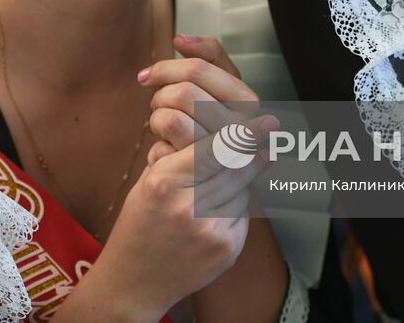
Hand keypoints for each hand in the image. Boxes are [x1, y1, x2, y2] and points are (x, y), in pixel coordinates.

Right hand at [92, 132, 264, 318]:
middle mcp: (187, 207)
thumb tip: (228, 135)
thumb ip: (183, 157)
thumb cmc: (141, 222)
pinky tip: (211, 222)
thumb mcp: (149, 181)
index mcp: (164, 182)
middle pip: (237, 168)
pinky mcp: (226, 250)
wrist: (135, 280)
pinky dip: (234, 212)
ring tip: (208, 199)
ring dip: (236, 187)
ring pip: (242, 191)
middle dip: (251, 156)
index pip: (214, 150)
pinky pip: (242, 216)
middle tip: (266, 145)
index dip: (245, 135)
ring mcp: (209, 232)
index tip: (268, 122)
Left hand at [141, 35, 267, 164]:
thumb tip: (181, 40)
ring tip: (162, 124)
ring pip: (170, 117)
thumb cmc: (213, 126)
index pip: (197, 68)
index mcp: (247, 100)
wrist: (208, 181)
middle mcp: (239, 127)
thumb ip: (208, 55)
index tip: (146, 76)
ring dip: (158, 118)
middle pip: (182, 92)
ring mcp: (221, 153)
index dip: (166, 68)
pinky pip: (162, 146)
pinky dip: (157, 143)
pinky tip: (163, 145)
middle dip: (161, 96)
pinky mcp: (200, 174)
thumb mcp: (220, 87)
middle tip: (158, 104)